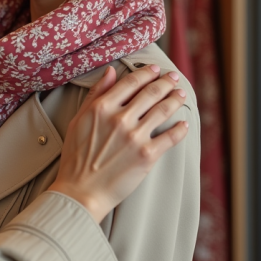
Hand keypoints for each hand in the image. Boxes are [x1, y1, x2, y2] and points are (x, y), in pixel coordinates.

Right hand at [48, 65, 188, 222]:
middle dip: (166, 82)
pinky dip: (180, 128)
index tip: (155, 69)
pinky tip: (183, 124)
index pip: (130, 83)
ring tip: (181, 94)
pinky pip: (171, 137)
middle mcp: (120, 119)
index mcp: (101, 108)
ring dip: (175, 99)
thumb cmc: (76, 156)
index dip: (146, 73)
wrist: (81, 190)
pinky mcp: (147, 155)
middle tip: (174, 78)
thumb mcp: (79, 120)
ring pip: (163, 110)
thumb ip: (96, 94)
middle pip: (151, 93)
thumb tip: (111, 71)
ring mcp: (135, 137)